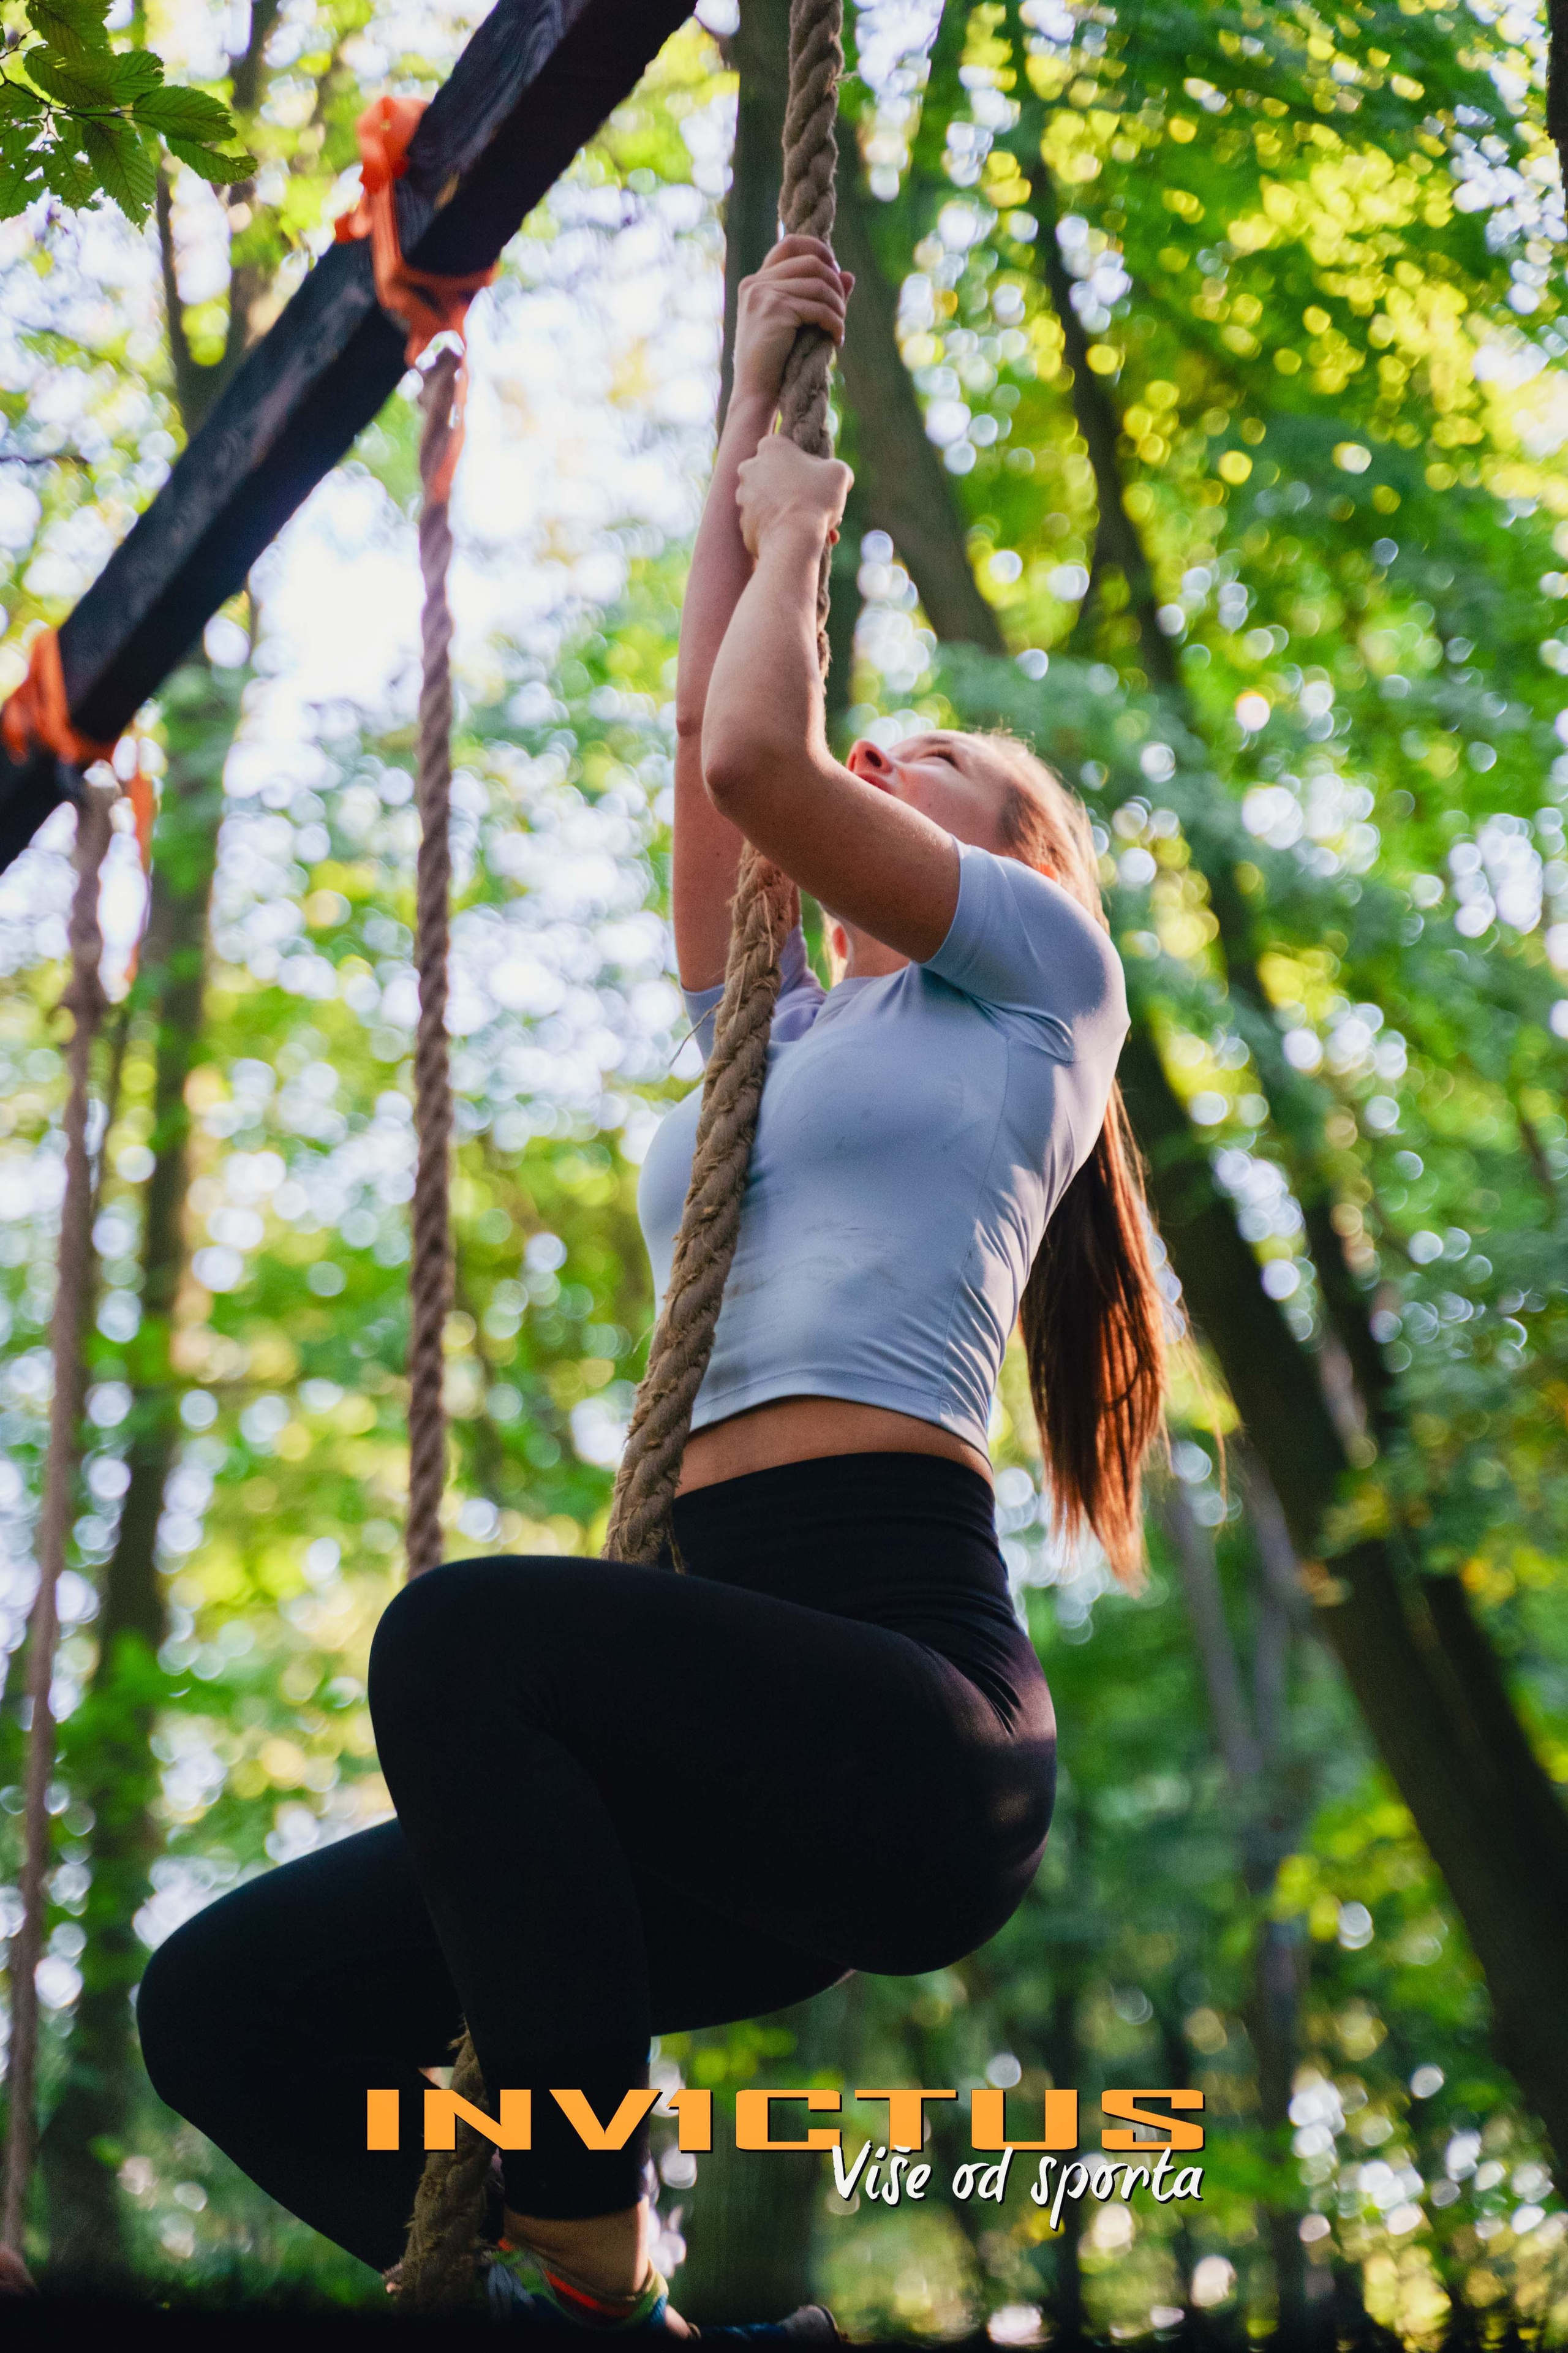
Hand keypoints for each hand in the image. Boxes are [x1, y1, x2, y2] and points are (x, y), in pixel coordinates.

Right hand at [732, 235, 852, 409]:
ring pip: (819, 284)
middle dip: (835, 284)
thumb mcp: (794, 323)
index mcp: (755, 282)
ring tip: (839, 327)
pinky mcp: (775, 310)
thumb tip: (849, 275)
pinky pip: (818, 307)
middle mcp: (757, 283)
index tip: (835, 271)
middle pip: (811, 261)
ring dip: (838, 306)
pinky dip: (834, 322)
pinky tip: (836, 339)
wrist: (755, 392)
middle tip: (841, 310)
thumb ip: (816, 296)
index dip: (818, 249)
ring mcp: (764, 294)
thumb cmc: (773, 363)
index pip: (790, 244)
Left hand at [735, 433, 851, 559]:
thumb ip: (837, 467)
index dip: (808, 466)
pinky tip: (800, 539)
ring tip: (816, 528)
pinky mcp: (743, 525)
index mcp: (769, 447)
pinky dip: (781, 531)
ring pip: (773, 504)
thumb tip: (837, 474)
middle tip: (820, 507)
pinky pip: (767, 526)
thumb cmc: (815, 499)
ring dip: (793, 513)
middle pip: (780, 479)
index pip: (790, 451)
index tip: (820, 481)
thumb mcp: (839, 472)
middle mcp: (749, 469)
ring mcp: (742, 499)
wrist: (793, 540)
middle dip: (799, 492)